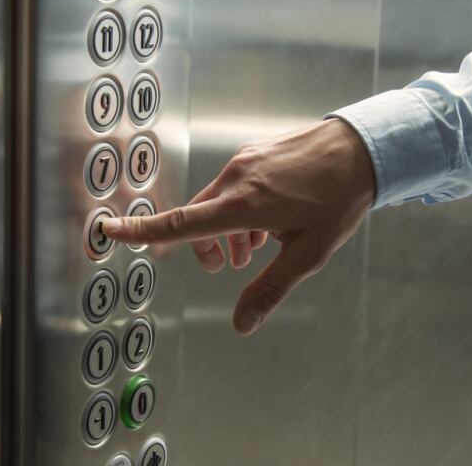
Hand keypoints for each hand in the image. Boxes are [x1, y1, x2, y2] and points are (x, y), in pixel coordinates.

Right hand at [103, 118, 376, 334]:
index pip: (181, 223)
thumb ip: (270, 288)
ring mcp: (245, 160)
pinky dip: (237, 207)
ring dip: (225, 228)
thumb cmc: (338, 201)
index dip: (142, 230)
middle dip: (204, 245)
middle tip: (228, 266)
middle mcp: (236, 178)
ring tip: (255, 248)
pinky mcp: (255, 152)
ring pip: (216, 201)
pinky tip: (267, 221)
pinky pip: (233, 184)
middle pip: (197, 217)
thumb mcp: (307, 254)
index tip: (110, 230)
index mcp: (243, 204)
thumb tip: (241, 324)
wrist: (361, 148)